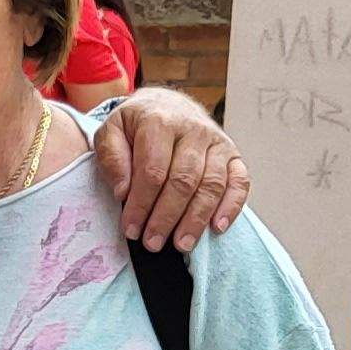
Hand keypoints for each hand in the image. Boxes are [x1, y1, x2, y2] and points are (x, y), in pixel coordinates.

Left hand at [91, 87, 247, 249]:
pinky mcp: (233, 154)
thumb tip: (123, 192)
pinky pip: (240, 182)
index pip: (152, 171)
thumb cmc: (136, 126)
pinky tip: (217, 228)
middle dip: (166, 217)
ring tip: (182, 245)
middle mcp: (193, 130)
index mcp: (160, 122)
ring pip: (211, 185)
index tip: (131, 229)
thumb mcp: (111, 132)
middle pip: (183, 180)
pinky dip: (232, 206)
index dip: (141, 204)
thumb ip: (112, 158)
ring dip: (196, 219)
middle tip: (153, 243)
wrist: (168, 105)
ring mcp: (217, 142)